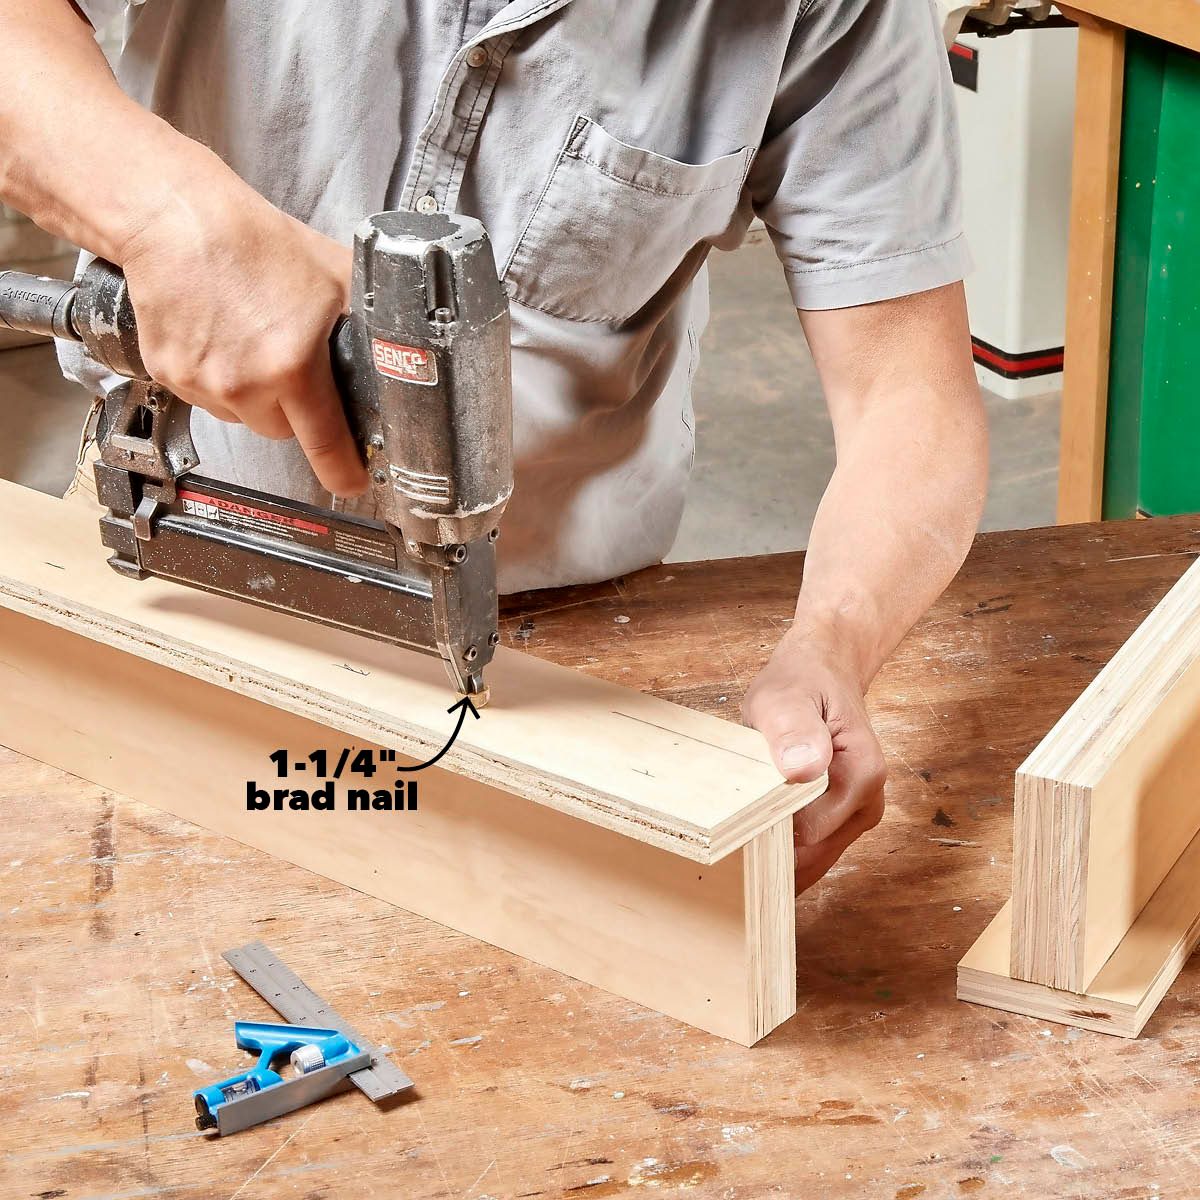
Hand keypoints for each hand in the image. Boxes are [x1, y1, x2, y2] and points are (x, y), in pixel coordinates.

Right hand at [118, 181, 366, 495]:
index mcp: (292, 366)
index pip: (326, 446)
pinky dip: (219, 379)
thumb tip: (404, 351)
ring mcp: (203, 383)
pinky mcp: (171, 375)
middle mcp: (245, 384)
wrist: (178, 220)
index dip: (345, 471)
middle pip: (284, 432)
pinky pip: (208, 399)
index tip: (354, 482)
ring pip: (245, 417)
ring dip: (256, 395)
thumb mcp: (337, 278)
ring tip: (253, 341)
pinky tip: (223, 338)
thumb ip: (370, 324)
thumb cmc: (255, 242)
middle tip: (294, 364)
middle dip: (296, 410)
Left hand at [742, 623, 886, 891]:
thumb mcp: (785, 696)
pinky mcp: (845, 821)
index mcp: (862, 774)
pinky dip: (784, 848)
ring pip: (810, 859)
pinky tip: (756, 831)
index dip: (766, 829)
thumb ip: (792, 729)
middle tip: (724, 829)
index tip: (731, 818)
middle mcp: (868, 802)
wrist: (823, 671)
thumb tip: (802, 767)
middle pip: (810, 855)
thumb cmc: (802, 682)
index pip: (807, 833)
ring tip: (738, 826)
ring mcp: (858, 815)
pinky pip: (812, 851)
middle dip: (769, 849)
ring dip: (775, 850)